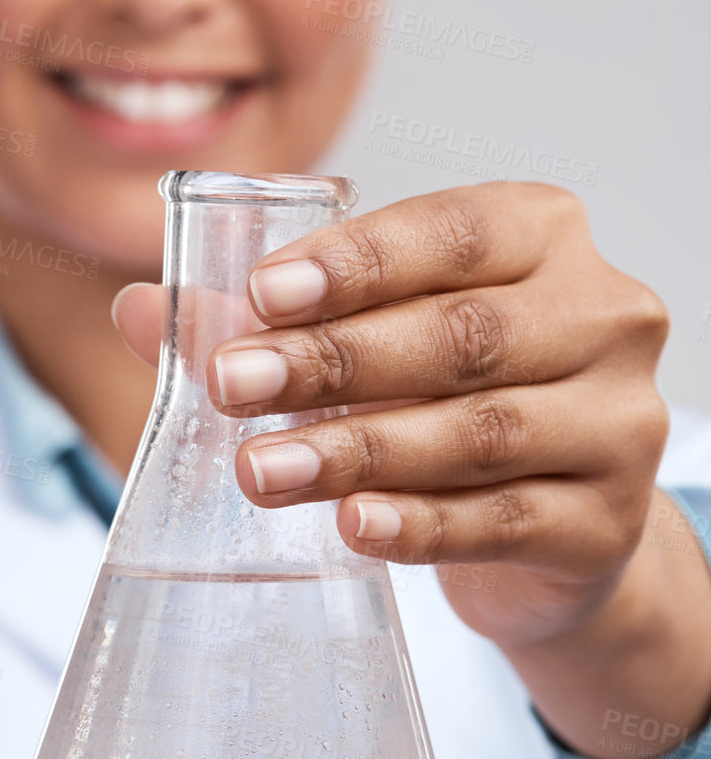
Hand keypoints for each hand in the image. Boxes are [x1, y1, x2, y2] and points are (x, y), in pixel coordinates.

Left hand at [119, 182, 669, 649]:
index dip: (357, 262)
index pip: (452, 232)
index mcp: (544, 236)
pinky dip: (418, 525)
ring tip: (263, 470)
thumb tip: (140, 309)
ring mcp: (618, 422)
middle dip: (334, 361)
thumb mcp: (370, 342)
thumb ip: (265, 321)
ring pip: (479, 432)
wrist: (549, 523)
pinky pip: (502, 521)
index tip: (262, 293)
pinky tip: (352, 526)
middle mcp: (602, 315)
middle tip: (232, 385)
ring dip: (359, 450)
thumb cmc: (447, 398)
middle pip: (462, 334)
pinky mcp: (606, 522)